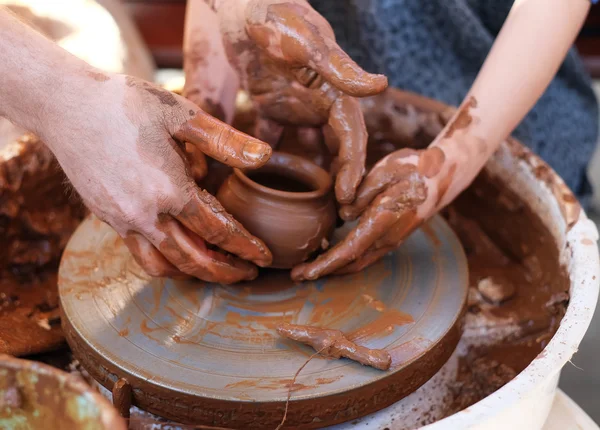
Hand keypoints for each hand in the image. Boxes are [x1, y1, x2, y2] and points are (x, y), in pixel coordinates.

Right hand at [43, 72, 272, 282]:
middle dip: (225, 272)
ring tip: (215, 268)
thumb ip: (225, 140)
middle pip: (193, 260)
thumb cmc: (125, 104)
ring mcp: (121, 220)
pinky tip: (178, 249)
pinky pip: (139, 253)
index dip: (245, 247)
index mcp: (169, 189)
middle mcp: (144, 214)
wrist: (64, 104)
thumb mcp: (181, 115)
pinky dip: (164, 262)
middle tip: (248, 274)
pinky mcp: (106, 218)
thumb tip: (264, 156)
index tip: (263, 257)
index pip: (217, 231)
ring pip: (162, 266)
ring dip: (193, 273)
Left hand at [219, 0, 387, 203]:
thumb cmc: (270, 11)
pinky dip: (274, 163)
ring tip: (310, 213)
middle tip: (337, 217)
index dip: (354, 167)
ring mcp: (294, 106)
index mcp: (333, 88)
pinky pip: (276, 141)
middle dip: (340, 182)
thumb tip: (381, 87)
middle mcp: (318, 101)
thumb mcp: (305, 38)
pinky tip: (267, 187)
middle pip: (336, 149)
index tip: (348, 199)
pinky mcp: (269, 106)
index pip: (351, 135)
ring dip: (313, 179)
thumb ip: (338, 66)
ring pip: (310, 150)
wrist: (233, 1)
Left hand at [292, 99, 483, 280]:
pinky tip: (328, 253)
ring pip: (358, 262)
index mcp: (384, 220)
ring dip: (333, 268)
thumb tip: (343, 216)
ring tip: (307, 269)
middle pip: (351, 263)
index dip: (326, 264)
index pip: (350, 250)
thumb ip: (362, 194)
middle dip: (324, 272)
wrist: (442, 176)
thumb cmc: (411, 168)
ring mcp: (391, 240)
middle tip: (297, 275)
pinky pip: (365, 254)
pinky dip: (344, 259)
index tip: (305, 272)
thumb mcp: (385, 171)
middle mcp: (388, 237)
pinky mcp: (390, 237)